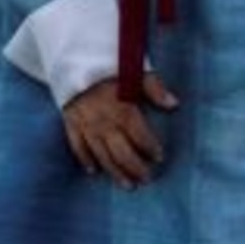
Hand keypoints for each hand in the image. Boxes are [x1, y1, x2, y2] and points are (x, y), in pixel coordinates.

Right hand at [62, 72, 178, 189]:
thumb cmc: (111, 64)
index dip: (150, 147)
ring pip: (101, 154)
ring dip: (115, 172)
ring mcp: (85, 124)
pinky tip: (94, 172)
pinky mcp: (70, 123)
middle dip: (135, 167)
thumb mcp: (137, 70)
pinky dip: (85, 160)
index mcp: (122, 107)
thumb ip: (155, 88)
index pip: (139, 134)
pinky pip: (77, 147)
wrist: (74, 59)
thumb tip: (174, 105)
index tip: (160, 157)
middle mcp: (103, 120)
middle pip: (120, 151)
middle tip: (147, 179)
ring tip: (128, 185)